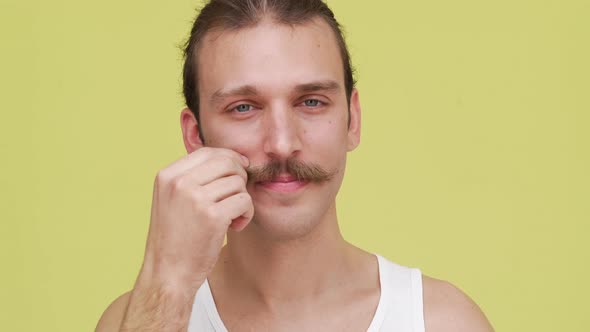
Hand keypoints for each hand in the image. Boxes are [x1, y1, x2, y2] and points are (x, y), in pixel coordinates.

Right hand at [138, 147, 252, 288]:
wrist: (168, 273)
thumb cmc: (175, 237)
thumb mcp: (172, 199)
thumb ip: (192, 177)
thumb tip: (231, 158)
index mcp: (167, 176)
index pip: (207, 152)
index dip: (229, 158)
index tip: (239, 170)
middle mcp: (179, 183)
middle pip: (226, 162)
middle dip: (239, 176)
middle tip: (236, 196)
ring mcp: (195, 199)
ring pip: (238, 182)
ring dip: (241, 199)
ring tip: (231, 217)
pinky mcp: (213, 216)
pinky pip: (245, 200)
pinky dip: (246, 214)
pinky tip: (235, 227)